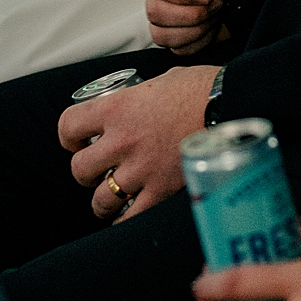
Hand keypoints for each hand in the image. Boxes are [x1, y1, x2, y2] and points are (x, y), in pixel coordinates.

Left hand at [56, 62, 218, 219]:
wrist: (232, 106)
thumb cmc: (202, 88)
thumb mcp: (162, 80)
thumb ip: (142, 94)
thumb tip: (143, 99)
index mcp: (116, 108)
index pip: (68, 126)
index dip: (68, 136)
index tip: (76, 140)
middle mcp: (121, 141)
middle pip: (80, 168)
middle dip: (86, 171)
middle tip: (98, 169)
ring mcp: (140, 169)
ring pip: (100, 199)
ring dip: (103, 199)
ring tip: (112, 196)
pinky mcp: (160, 191)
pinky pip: (130, 219)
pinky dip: (125, 220)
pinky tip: (129, 215)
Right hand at [141, 0, 232, 52]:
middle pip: (155, 12)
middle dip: (193, 13)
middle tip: (217, 2)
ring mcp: (166, 19)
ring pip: (162, 34)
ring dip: (197, 28)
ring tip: (216, 15)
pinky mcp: (177, 38)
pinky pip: (178, 49)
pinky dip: (200, 42)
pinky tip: (212, 27)